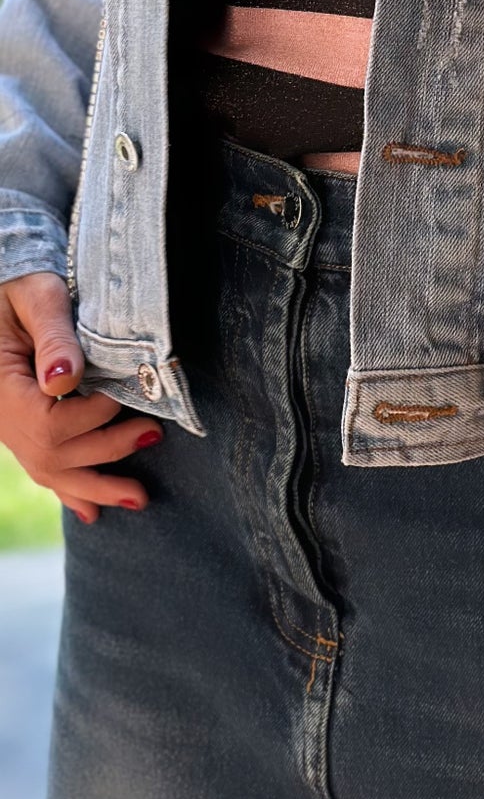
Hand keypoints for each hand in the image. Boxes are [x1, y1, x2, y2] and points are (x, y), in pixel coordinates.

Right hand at [0, 271, 160, 522]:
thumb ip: (54, 336)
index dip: (91, 415)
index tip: (123, 393)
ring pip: (50, 472)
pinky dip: (70, 490)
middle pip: (52, 455)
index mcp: (1, 387)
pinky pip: (44, 470)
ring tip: (139, 499)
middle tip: (153, 435)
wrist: (4, 291)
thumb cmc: (23, 287)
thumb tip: (66, 381)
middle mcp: (2, 418)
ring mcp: (10, 429)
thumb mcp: (38, 298)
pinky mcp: (23, 431)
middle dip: (107, 451)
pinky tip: (93, 511)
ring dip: (96, 487)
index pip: (47, 422)